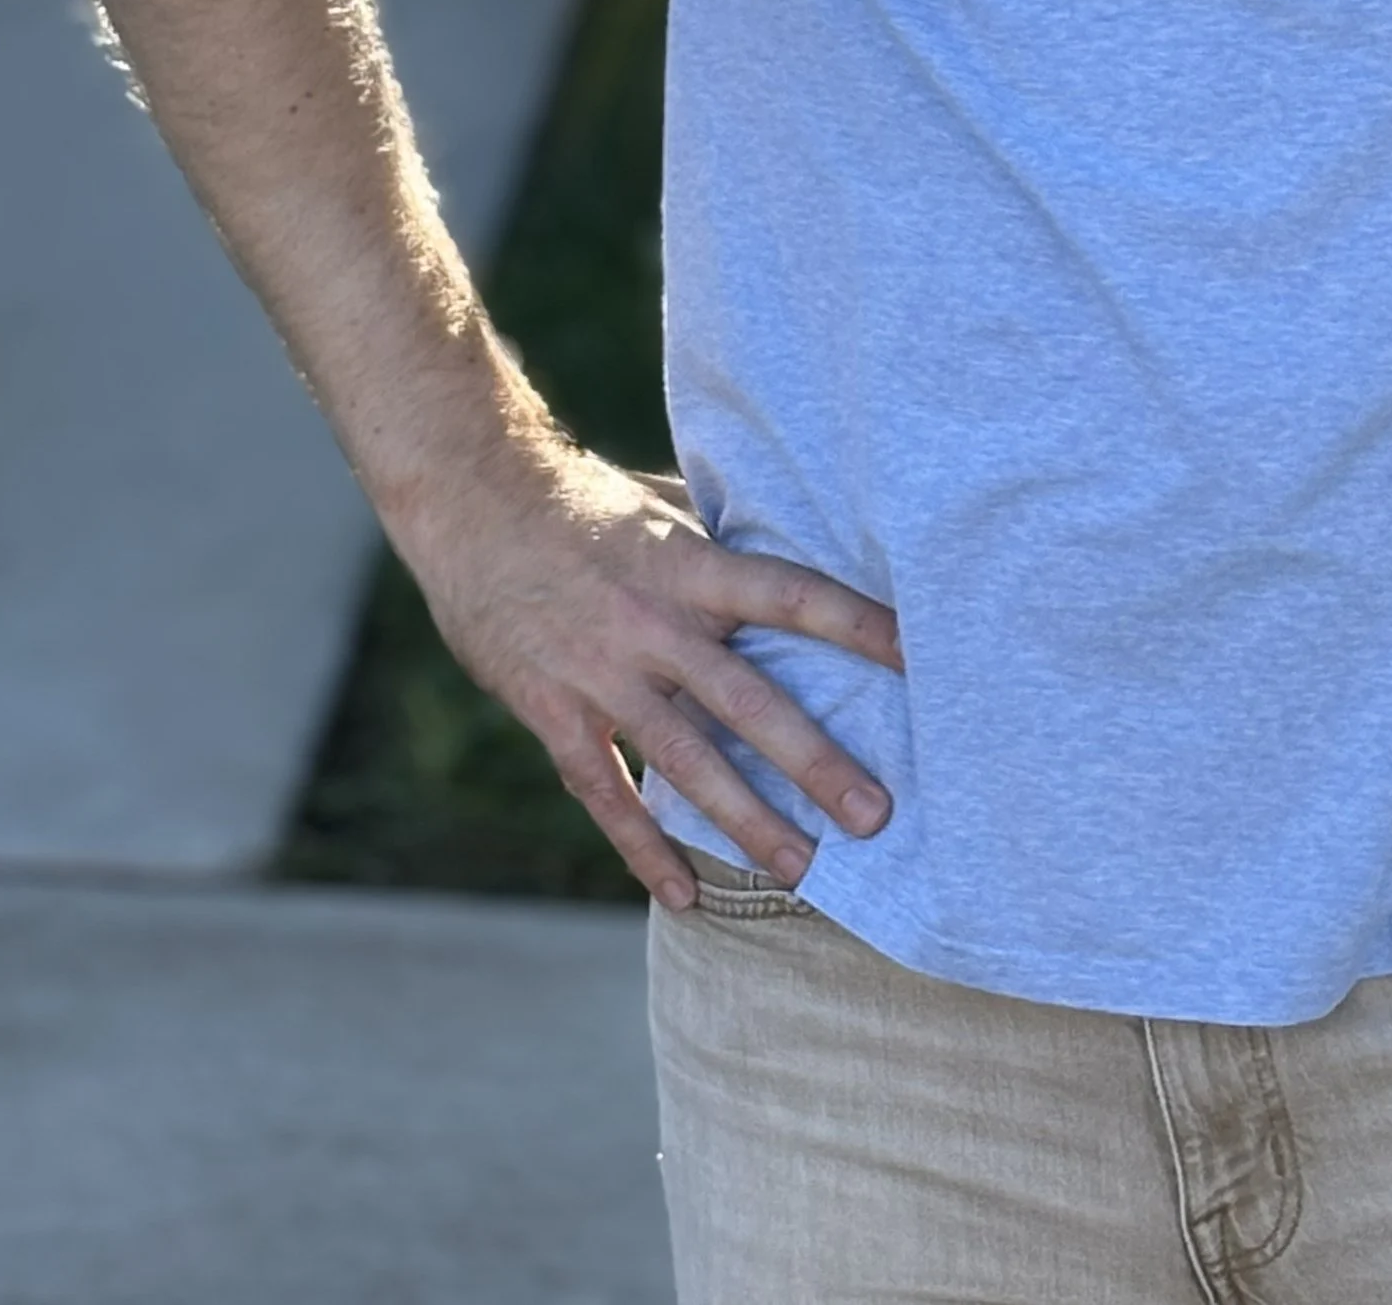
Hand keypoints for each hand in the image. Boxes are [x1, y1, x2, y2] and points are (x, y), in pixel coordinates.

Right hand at [397, 446, 904, 909]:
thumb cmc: (584, 498)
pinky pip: (606, 793)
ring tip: (803, 872)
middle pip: (749, 702)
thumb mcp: (664, 503)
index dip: (858, 627)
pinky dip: (643, 846)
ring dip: (746, 821)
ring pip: (687, 762)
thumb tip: (803, 537)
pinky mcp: (553, 711)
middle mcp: (654, 625)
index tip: (919, 659)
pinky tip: (682, 892)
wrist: (472, 501)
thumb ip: (724, 540)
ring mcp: (602, 674)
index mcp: (692, 565)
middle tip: (875, 816)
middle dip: (815, 763)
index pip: (794, 596)